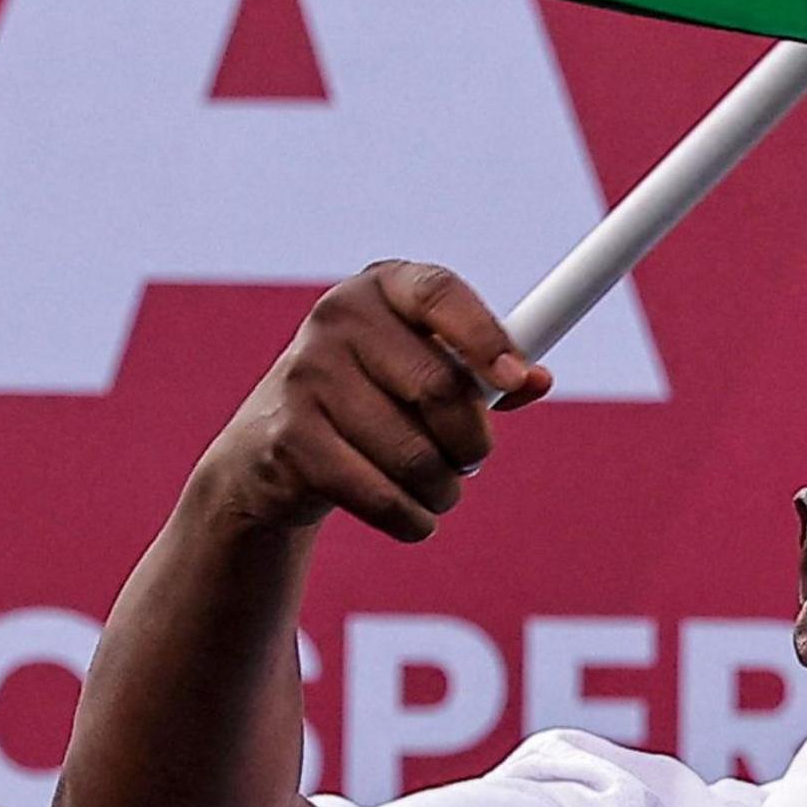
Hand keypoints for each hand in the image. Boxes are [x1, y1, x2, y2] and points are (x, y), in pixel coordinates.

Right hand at [186, 262, 553, 542]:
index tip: (518, 379)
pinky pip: (380, 495)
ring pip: (415, 455)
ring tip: (437, 490)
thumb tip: (536, 380)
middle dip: (472, 441)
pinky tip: (412, 515)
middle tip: (471, 458)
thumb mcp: (424, 370)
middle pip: (439, 386)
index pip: (439, 293)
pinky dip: (413, 519)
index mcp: (379, 287)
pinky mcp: (289, 441)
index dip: (485, 336)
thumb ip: (483, 373)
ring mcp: (305, 377)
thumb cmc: (371, 401)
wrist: (271, 453)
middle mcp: (336, 319)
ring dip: (444, 490)